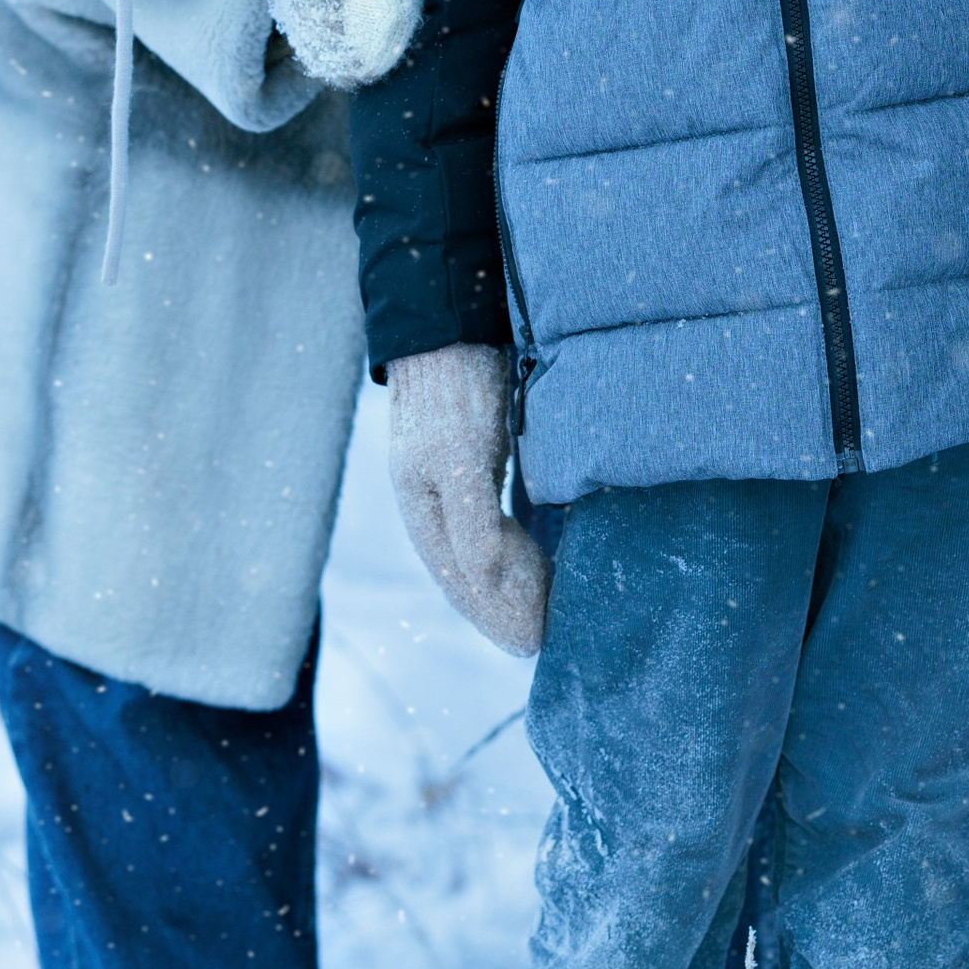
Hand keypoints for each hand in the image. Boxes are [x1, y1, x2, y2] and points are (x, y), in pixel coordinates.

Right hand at [387, 343, 548, 655]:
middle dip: (505, 610)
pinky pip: (493, 523)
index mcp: (423, 510)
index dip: (496, 616)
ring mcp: (453, 484)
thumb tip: (485, 582)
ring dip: (511, 584)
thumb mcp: (463, 456)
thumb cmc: (454, 389)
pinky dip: (515, 549)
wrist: (449, 324)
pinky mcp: (474, 462)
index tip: (534, 644)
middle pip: (469, 573)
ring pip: (482, 551)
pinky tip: (536, 555)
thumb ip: (472, 522)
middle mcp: (434, 504)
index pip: (461, 582)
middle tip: (546, 641)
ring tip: (544, 609)